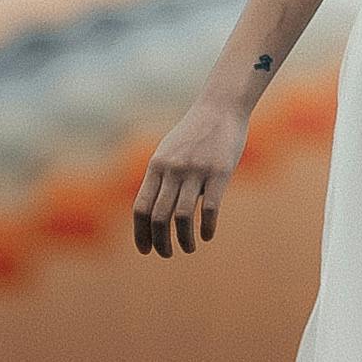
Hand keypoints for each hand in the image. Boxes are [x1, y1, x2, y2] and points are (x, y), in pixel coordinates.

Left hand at [132, 94, 250, 255]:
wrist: (221, 107)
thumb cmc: (194, 134)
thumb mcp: (168, 152)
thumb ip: (159, 178)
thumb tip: (151, 211)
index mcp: (156, 166)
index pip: (141, 208)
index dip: (140, 233)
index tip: (145, 250)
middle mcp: (173, 169)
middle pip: (159, 217)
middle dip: (160, 242)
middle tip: (166, 254)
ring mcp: (196, 170)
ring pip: (182, 217)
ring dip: (183, 240)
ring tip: (187, 248)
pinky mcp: (219, 172)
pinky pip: (209, 209)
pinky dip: (206, 228)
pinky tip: (206, 235)